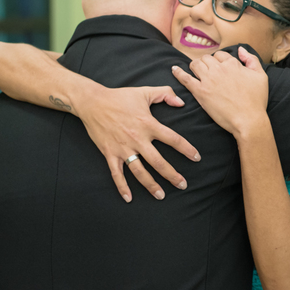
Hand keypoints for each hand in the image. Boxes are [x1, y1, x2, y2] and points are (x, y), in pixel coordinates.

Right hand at [77, 85, 199, 202]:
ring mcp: (123, 148)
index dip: (187, 149)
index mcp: (148, 124)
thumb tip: (182, 103)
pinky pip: (117, 173)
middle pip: (158, 161)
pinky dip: (122, 187)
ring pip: (139, 171)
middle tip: (183, 185)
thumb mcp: (145, 92)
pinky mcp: (110, 153)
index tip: (197, 158)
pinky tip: (129, 198)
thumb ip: (166, 93)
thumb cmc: (119, 97)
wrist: (92, 102)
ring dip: (151, 185)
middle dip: (172, 175)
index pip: (173, 139)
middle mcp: (137, 139)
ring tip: (161, 195)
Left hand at [172, 49, 268, 136]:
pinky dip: (178, 72)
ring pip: (195, 64)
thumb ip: (251, 59)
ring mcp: (208, 80)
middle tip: (208, 72)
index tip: (220, 68)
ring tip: (196, 72)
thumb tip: (240, 50)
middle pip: (206, 58)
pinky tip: (174, 69)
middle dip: (207, 63)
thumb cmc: (256, 100)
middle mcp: (219, 69)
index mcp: (233, 64)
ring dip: (195, 66)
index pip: (220, 55)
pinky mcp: (200, 92)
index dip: (220, 61)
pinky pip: (185, 78)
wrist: (249, 120)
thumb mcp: (261, 76)